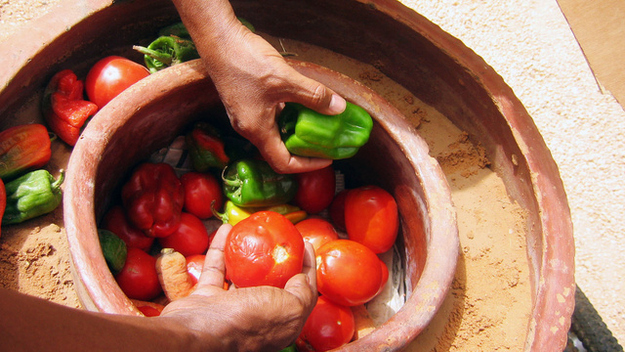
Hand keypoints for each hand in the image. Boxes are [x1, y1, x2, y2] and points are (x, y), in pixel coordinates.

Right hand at [160, 224, 317, 350]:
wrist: (195, 333)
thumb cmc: (245, 321)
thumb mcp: (288, 308)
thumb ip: (302, 294)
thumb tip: (303, 278)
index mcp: (280, 324)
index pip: (301, 294)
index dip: (307, 268)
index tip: (306, 244)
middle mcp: (256, 318)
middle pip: (272, 283)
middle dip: (277, 259)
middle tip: (280, 237)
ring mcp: (231, 309)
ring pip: (242, 276)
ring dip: (248, 253)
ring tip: (253, 232)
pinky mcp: (208, 299)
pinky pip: (216, 269)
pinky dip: (220, 250)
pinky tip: (226, 231)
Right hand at [172, 0, 345, 173]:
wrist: (217, 39)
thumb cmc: (244, 61)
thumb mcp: (285, 79)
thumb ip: (313, 95)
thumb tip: (338, 108)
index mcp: (257, 131)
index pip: (283, 163)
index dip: (307, 165)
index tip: (326, 158)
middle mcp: (249, 128)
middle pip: (279, 151)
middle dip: (304, 149)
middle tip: (325, 143)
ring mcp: (245, 115)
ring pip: (275, 132)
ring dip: (296, 131)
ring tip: (318, 123)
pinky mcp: (245, 101)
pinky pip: (270, 117)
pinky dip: (287, 115)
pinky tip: (300, 102)